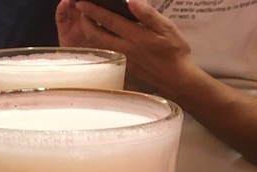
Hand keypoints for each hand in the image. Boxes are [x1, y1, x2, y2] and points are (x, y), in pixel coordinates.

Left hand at [61, 0, 196, 96]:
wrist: (175, 77)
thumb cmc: (174, 51)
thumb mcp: (166, 27)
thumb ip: (148, 14)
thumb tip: (131, 1)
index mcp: (135, 36)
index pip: (108, 20)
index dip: (93, 10)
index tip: (82, 3)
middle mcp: (124, 48)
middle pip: (96, 35)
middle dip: (85, 22)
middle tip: (81, 11)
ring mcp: (122, 59)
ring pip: (99, 45)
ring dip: (90, 33)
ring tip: (88, 22)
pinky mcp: (123, 67)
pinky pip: (107, 53)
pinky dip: (100, 43)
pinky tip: (100, 37)